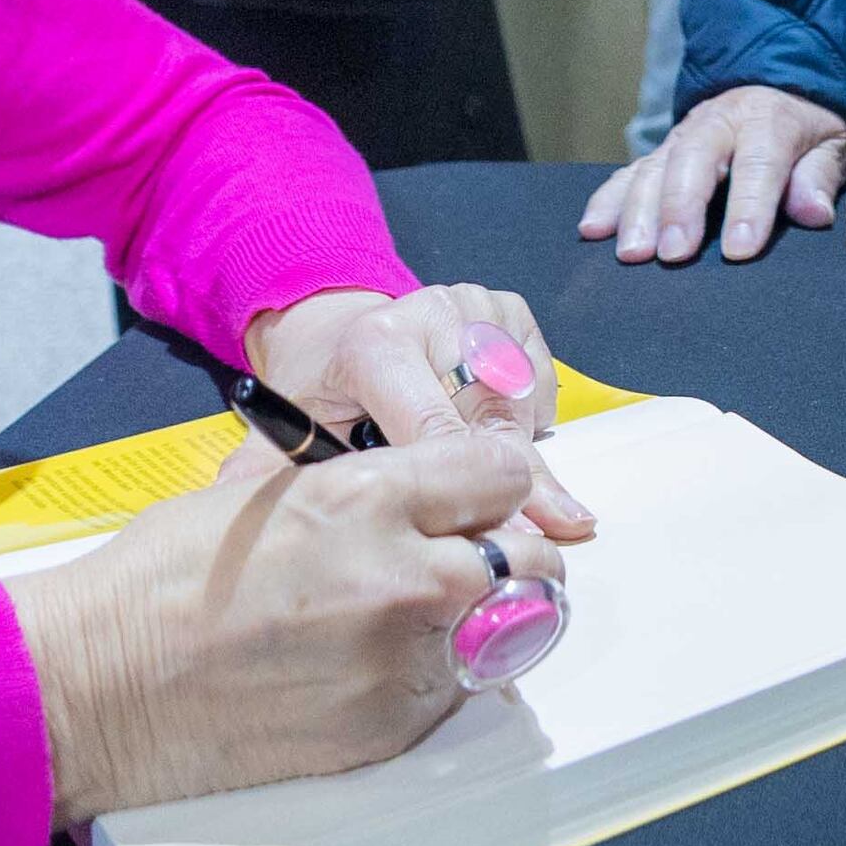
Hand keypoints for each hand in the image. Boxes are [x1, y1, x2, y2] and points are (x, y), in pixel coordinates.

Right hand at [10, 427, 551, 820]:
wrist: (99, 685)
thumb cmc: (165, 578)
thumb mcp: (270, 487)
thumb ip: (371, 486)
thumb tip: (436, 489)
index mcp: (369, 497)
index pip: (502, 472)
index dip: (493, 480)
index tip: (481, 493)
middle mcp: (405, 579)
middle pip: (533, 559)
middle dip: (510, 553)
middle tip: (471, 558)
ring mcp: (402, 663)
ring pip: (503, 632)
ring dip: (474, 621)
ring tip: (408, 619)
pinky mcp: (391, 731)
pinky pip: (452, 693)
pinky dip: (430, 677)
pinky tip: (367, 667)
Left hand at [243, 282, 595, 540]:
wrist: (335, 330)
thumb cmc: (320, 391)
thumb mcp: (294, 431)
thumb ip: (294, 477)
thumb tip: (303, 530)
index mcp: (376, 344)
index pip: (439, 429)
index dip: (466, 489)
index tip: (493, 539)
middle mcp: (432, 313)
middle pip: (492, 417)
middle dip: (516, 482)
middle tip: (550, 532)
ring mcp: (475, 306)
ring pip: (524, 401)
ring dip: (522, 452)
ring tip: (510, 491)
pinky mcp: (506, 307)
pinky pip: (540, 379)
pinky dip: (531, 415)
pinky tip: (498, 432)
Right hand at [579, 84, 845, 264]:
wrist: (778, 83)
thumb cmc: (806, 127)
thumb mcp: (831, 143)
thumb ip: (820, 177)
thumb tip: (812, 212)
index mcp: (768, 120)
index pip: (758, 164)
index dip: (748, 208)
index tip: (739, 250)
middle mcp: (719, 123)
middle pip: (693, 161)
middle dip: (680, 208)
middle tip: (673, 254)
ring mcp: (683, 136)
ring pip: (654, 168)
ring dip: (638, 211)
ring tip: (632, 253)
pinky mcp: (661, 151)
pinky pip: (629, 172)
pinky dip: (608, 200)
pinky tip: (593, 228)